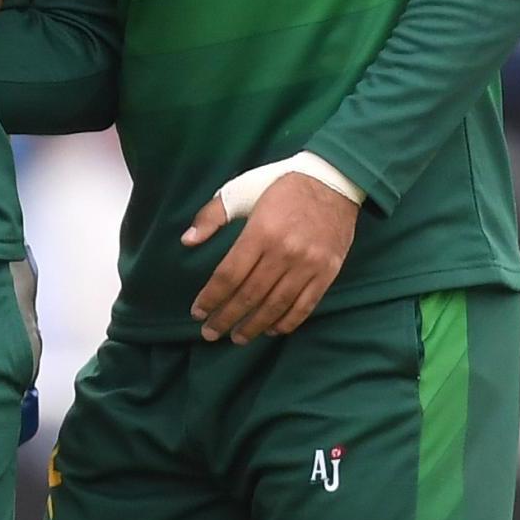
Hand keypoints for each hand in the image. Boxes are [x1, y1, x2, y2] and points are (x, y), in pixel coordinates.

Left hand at [181, 173, 359, 343]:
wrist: (333, 181)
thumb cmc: (279, 185)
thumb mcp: (240, 190)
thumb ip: (212, 216)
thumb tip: (187, 241)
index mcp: (260, 232)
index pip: (230, 275)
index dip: (211, 297)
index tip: (197, 312)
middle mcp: (285, 252)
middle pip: (250, 295)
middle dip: (226, 318)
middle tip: (210, 333)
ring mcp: (308, 265)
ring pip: (276, 305)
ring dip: (254, 325)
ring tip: (237, 337)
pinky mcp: (327, 272)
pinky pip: (305, 305)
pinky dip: (287, 322)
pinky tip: (270, 330)